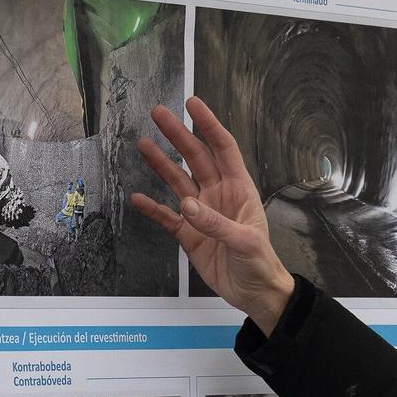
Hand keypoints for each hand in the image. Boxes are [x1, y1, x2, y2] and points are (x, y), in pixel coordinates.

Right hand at [130, 97, 294, 332]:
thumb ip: (217, 224)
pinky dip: (152, 208)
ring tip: (142, 144)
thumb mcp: (245, 242)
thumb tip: (187, 205)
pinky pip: (166, 217)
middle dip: (178, 135)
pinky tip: (137, 198)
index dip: (208, 125)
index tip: (192, 103)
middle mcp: (218, 195)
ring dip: (161, 163)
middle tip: (158, 113)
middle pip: (195, 158)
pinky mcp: (189, 235)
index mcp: (239, 189)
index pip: (223, 148)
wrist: (254, 293)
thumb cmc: (260, 264)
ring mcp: (201, 214)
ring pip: (178, 182)